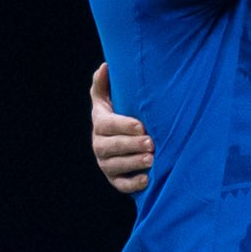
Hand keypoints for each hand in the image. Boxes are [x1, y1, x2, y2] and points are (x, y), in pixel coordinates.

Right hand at [89, 63, 152, 194]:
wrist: (128, 139)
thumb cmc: (123, 112)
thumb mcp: (111, 98)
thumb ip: (104, 84)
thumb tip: (105, 66)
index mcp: (100, 123)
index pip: (107, 125)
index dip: (123, 126)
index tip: (141, 126)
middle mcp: (99, 145)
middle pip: (112, 147)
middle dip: (131, 145)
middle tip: (151, 143)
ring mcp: (106, 164)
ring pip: (116, 166)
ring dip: (134, 163)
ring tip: (151, 159)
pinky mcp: (115, 179)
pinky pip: (122, 185)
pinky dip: (134, 184)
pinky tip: (147, 179)